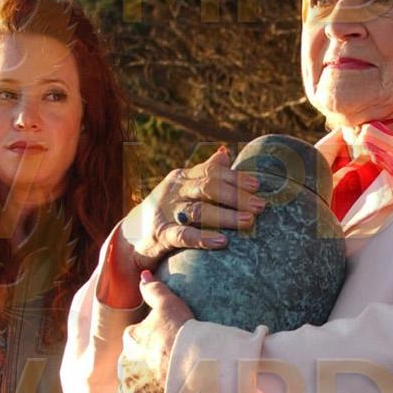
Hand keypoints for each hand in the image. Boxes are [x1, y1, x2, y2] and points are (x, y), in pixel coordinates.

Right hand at [112, 145, 262, 289]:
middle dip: (236, 196)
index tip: (258, 184)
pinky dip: (203, 238)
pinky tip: (222, 241)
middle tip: (260, 206)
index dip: (235, 177)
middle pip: (208, 188)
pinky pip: (183, 236)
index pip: (211, 172)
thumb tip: (225, 151)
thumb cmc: (167, 211)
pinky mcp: (160, 236)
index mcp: (182, 178)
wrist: (132, 238)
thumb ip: (205, 172)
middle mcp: (174, 191)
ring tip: (248, 221)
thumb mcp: (184, 189)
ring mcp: (166, 212)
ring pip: (199, 211)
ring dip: (226, 216)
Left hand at [120, 272, 194, 392]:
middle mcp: (126, 366)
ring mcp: (132, 390)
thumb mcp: (171, 305)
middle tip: (166, 381)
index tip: (163, 357)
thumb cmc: (184, 334)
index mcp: (131, 340)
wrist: (194, 366)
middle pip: (131, 374)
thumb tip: (141, 274)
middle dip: (143, 378)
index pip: (135, 346)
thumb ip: (155, 290)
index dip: (150, 352)